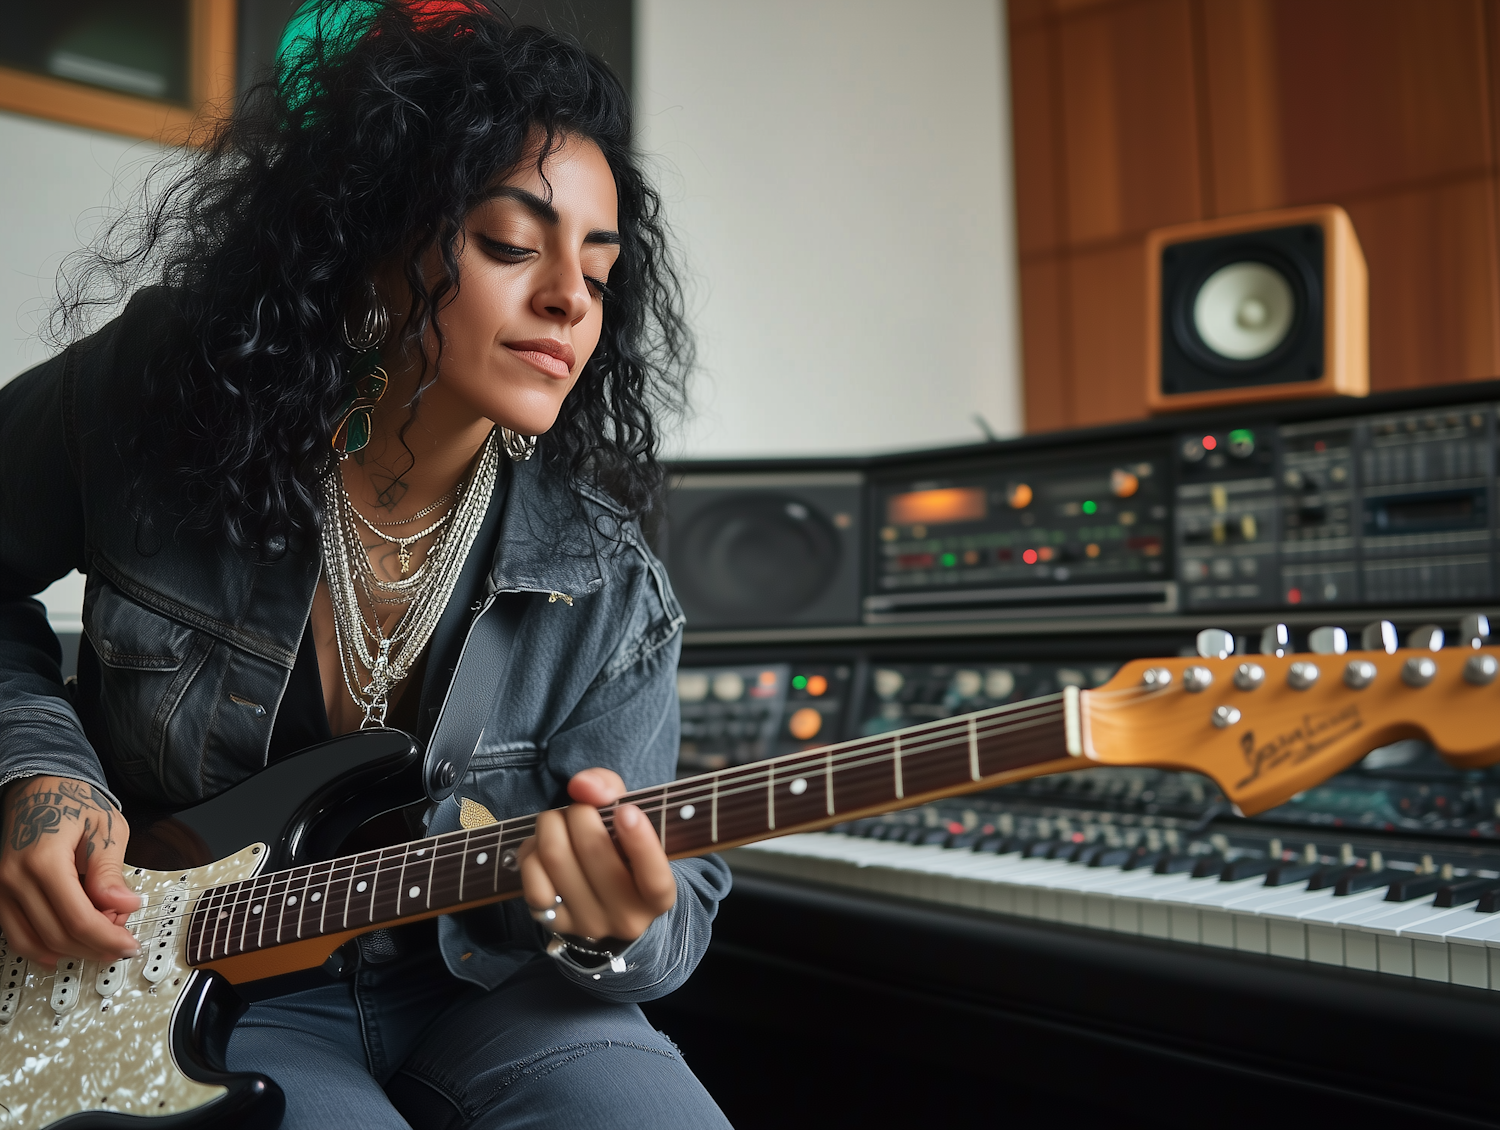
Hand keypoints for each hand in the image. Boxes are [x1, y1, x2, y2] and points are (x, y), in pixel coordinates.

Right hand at [0, 776, 139, 965]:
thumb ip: (109, 871)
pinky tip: (65, 948)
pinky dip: (41, 946)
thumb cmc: (74, 800)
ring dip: (72, 950)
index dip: (108, 938)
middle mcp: (15, 877)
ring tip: (100, 941)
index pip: (78, 918)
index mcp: (44, 860)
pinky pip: (15, 933)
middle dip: (95, 945)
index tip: (130, 944)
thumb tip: (122, 905)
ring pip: (34, 941)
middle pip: (57, 934)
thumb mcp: (104, 828)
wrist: (39, 785)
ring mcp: (1, 887)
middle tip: (122, 937)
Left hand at [517, 768, 676, 944]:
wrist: (606, 901)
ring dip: (552, 823)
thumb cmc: (623, 850)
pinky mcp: (554, 921)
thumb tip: (582, 786)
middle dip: (580, 812)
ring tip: (561, 821)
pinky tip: (543, 846)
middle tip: (581, 808)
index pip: (653, 878)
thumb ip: (612, 791)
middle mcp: (626, 918)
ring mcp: (588, 923)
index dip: (640, 842)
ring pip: (556, 856)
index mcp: (658, 897)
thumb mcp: (630, 819)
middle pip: (592, 849)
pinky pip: (532, 875)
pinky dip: (533, 849)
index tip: (626, 811)